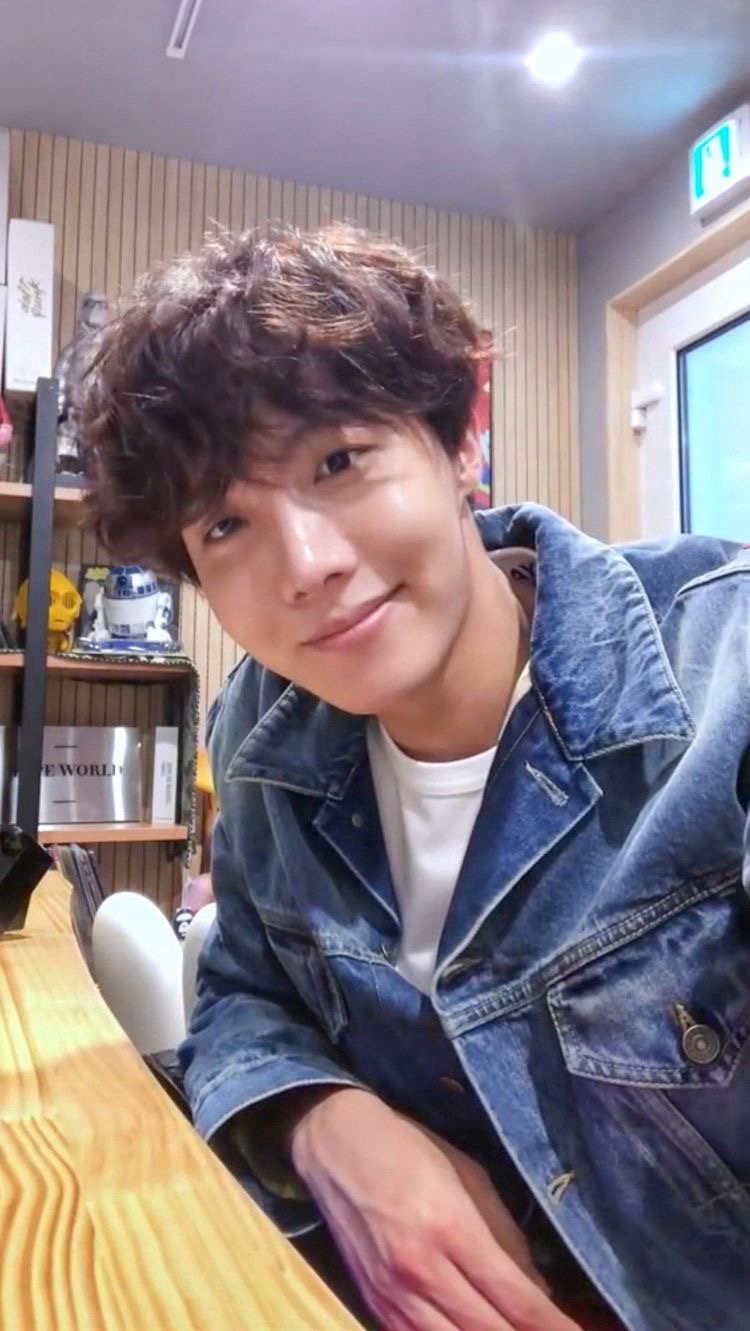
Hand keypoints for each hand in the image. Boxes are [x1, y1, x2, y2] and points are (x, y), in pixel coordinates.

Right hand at [290, 1088, 580, 1330]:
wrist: (335, 1145)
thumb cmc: (410, 1149)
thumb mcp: (470, 1177)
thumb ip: (507, 1239)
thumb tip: (541, 1294)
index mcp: (450, 1228)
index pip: (515, 1299)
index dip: (554, 1327)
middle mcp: (420, 1270)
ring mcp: (392, 1296)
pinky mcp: (374, 1307)